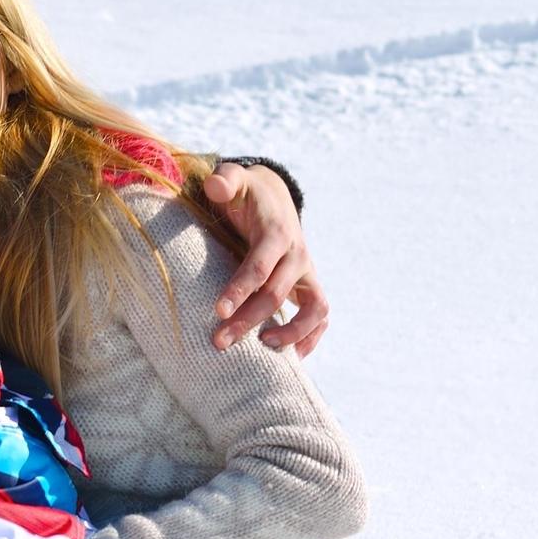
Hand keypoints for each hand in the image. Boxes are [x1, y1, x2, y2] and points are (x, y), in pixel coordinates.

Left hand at [202, 162, 328, 354]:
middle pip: (278, 293)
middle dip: (249, 319)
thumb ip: (225, 180)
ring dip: (291, 333)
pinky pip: (321, 317)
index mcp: (276, 234)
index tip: (217, 311)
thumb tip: (216, 184)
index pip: (260, 265)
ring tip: (261, 349)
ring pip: (313, 309)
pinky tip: (288, 358)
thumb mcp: (234, 181)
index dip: (240, 288)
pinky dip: (310, 338)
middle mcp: (297, 255)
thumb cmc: (245, 194)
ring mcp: (306, 273)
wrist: (272, 198)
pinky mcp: (309, 286)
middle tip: (219, 342)